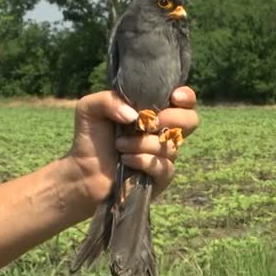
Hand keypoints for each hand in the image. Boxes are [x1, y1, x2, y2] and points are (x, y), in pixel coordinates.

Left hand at [67, 86, 197, 203]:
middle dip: (173, 119)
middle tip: (149, 123)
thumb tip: (134, 115)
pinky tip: (125, 160)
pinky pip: (164, 167)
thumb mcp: (90, 108)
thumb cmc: (91, 138)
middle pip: (191, 120)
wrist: (83, 172)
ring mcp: (165, 155)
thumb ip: (109, 100)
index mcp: (155, 111)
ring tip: (120, 145)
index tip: (174, 97)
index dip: (186, 97)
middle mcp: (165, 132)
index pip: (185, 100)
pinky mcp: (162, 177)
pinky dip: (143, 160)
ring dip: (142, 143)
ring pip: (171, 145)